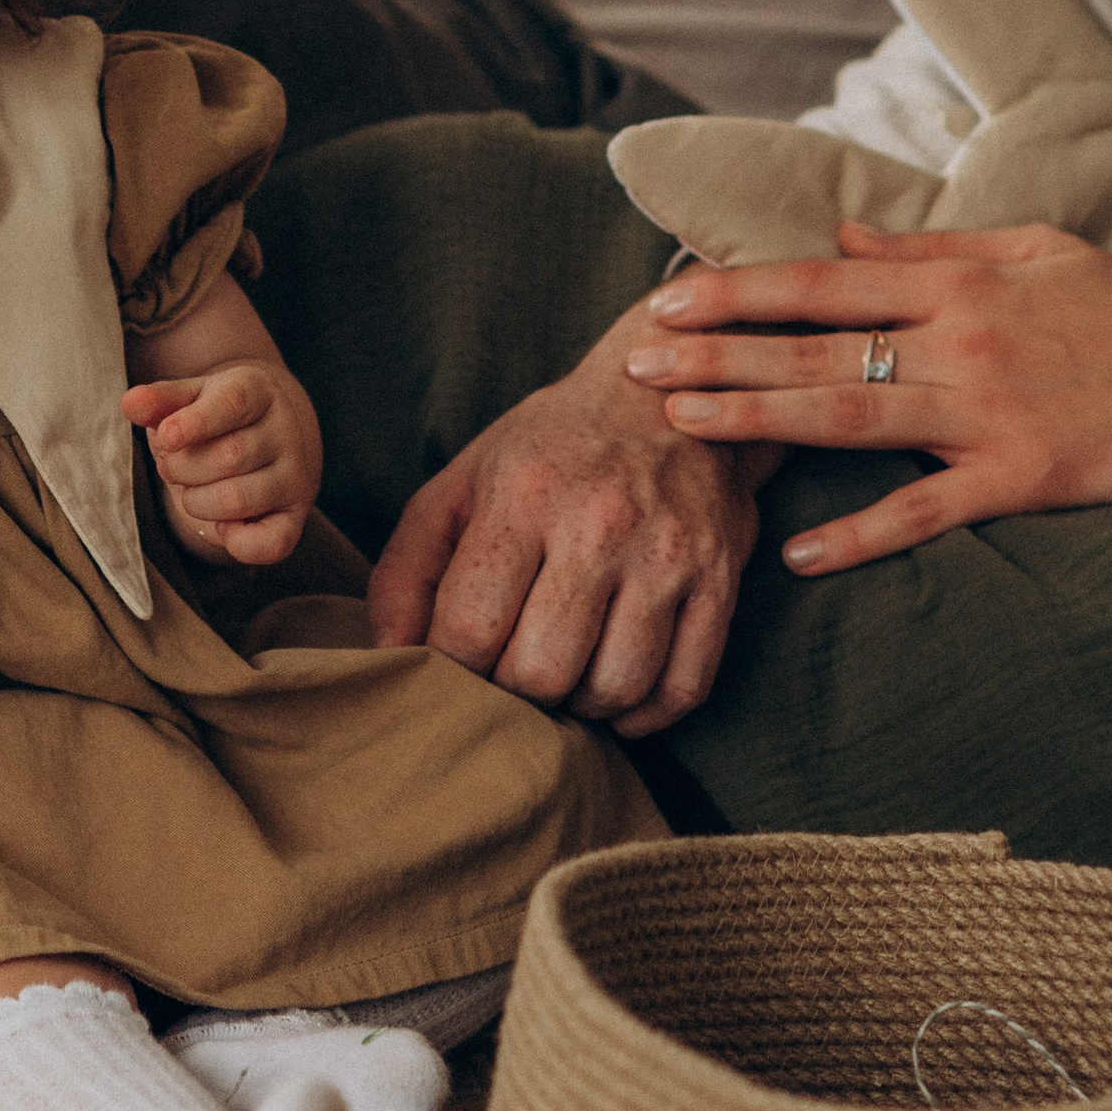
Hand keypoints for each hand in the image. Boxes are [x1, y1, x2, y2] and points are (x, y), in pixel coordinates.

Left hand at [124, 357, 319, 566]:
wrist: (268, 439)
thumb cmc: (216, 419)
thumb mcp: (189, 399)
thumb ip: (161, 401)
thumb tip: (131, 403)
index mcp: (258, 390)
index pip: (233, 404)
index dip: (195, 423)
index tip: (165, 437)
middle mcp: (286, 432)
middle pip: (229, 456)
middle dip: (182, 468)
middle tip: (171, 465)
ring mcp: (295, 477)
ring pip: (238, 499)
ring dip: (196, 501)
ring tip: (191, 489)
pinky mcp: (295, 517)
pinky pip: (270, 544)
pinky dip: (236, 543)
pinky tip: (222, 525)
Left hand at [366, 305, 771, 735]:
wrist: (664, 396)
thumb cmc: (546, 450)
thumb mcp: (461, 482)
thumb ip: (408, 567)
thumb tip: (390, 654)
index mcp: (523, 496)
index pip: (469, 632)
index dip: (452, 669)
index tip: (457, 663)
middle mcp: (600, 525)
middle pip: (541, 672)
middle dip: (515, 691)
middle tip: (511, 671)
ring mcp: (668, 555)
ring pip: (613, 688)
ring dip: (578, 704)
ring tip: (563, 676)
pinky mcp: (720, 579)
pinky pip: (683, 688)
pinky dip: (643, 714)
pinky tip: (613, 693)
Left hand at [628, 216, 1111, 574]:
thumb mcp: (1026, 248)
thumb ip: (926, 251)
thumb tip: (835, 241)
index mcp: (954, 285)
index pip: (819, 286)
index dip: (737, 291)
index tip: (665, 297)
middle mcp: (957, 344)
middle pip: (813, 350)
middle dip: (715, 353)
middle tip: (631, 359)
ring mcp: (985, 415)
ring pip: (848, 417)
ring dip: (755, 421)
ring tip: (678, 422)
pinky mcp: (1021, 479)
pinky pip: (926, 512)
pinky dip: (860, 533)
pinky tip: (797, 552)